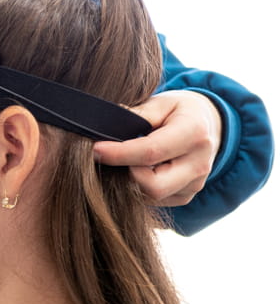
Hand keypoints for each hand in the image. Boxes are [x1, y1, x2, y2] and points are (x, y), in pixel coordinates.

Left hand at [93, 90, 221, 206]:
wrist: (207, 125)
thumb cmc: (178, 111)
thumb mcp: (161, 103)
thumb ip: (136, 115)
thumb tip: (103, 126)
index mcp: (194, 133)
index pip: (151, 152)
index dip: (119, 154)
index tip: (95, 150)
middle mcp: (199, 163)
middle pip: (153, 186)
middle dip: (126, 174)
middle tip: (109, 158)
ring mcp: (194, 184)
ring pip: (151, 196)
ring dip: (130, 182)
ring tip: (122, 162)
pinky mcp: (186, 196)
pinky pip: (154, 201)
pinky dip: (138, 189)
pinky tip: (134, 171)